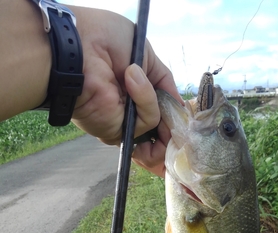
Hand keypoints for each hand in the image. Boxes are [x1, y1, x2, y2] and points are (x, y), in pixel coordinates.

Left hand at [70, 7, 182, 175]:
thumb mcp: (146, 55)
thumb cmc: (105, 40)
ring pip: (158, 125)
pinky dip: (145, 102)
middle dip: (174, 121)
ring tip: (135, 75)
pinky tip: (131, 80)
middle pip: (163, 131)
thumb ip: (165, 82)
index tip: (185, 109)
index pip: (162, 112)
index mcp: (135, 93)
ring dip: (152, 99)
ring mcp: (124, 124)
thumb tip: (180, 107)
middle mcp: (129, 113)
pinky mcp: (118, 132)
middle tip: (177, 108)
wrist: (78, 46)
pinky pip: (146, 123)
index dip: (176, 112)